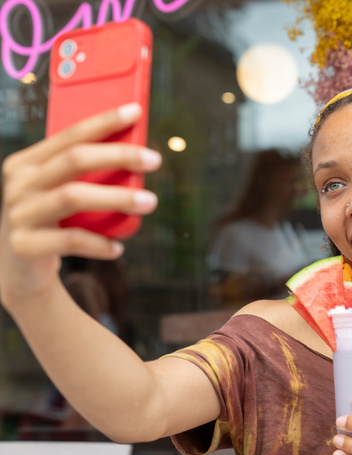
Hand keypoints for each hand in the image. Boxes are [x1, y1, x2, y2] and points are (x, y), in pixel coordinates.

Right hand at [0, 103, 160, 307]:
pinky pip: (70, 240)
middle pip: (74, 160)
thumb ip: (85, 174)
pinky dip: (98, 243)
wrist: (18, 268)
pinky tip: (118, 248)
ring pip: (73, 197)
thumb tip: (138, 152)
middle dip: (118, 155)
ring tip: (150, 201)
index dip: (103, 121)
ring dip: (117, 197)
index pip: (69, 135)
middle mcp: (18, 183)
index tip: (136, 111)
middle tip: (155, 159)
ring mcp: (19, 214)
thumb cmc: (52, 221)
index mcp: (27, 162)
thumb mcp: (61, 191)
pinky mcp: (25, 245)